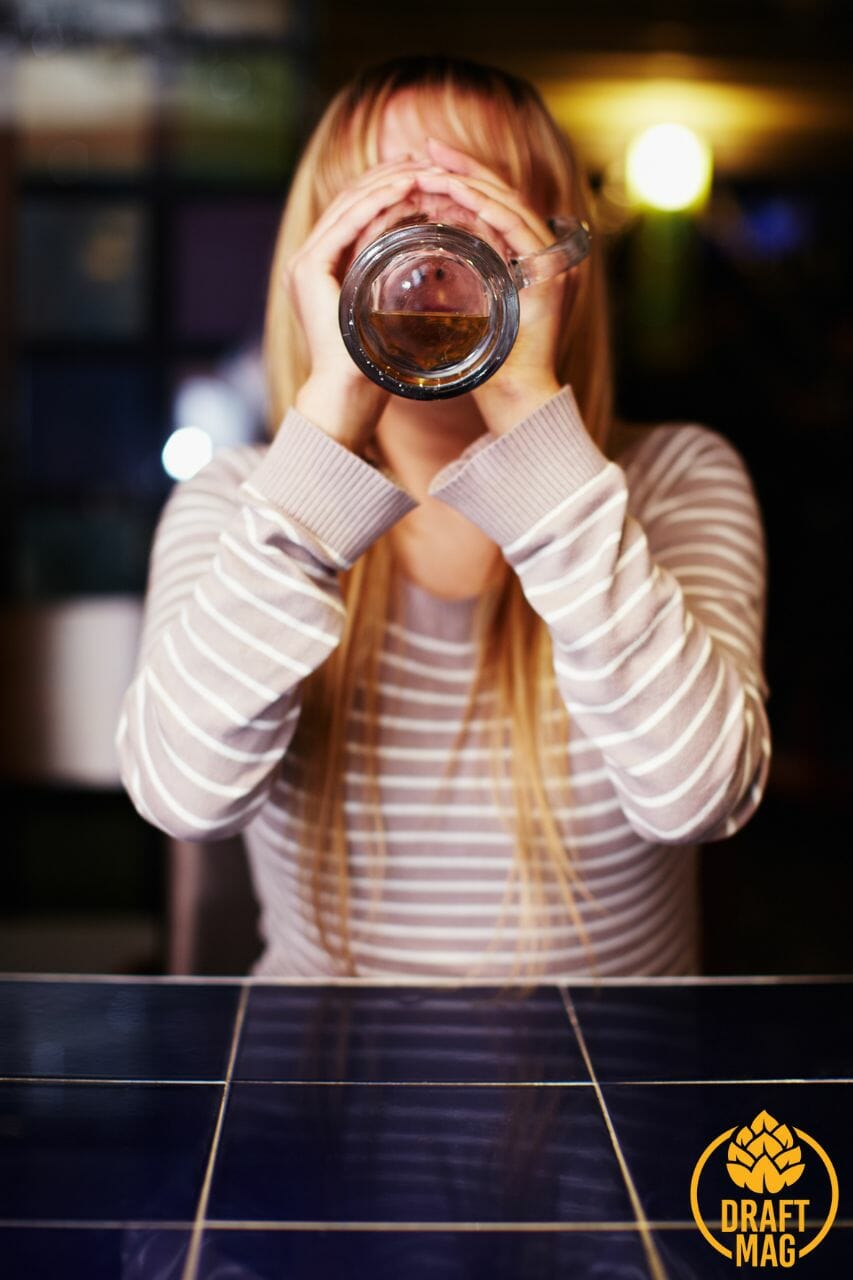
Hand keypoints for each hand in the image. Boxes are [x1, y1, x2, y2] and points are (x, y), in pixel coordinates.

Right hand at [283, 160, 423, 451]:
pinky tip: (403, 188)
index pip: (354, 212)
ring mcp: (304, 262)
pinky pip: (346, 224)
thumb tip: (420, 246)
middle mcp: (307, 259)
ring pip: (348, 205)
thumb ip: (389, 275)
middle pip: (349, 200)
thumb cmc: (373, 363)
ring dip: (386, 182)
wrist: (347, 394)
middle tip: (424, 158)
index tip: (419, 171)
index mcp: (321, 266)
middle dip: (388, 174)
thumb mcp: (385, 307)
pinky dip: (376, 203)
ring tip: (420, 168)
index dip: (385, 186)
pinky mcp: (309, 269)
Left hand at [415, 137, 579, 433]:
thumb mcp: (468, 305)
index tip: (426, 159)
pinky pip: (518, 232)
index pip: (493, 203)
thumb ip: (462, 270)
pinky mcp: (550, 277)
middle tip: (426, 148)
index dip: (462, 176)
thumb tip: (430, 236)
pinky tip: (460, 196)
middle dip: (463, 168)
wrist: (516, 398)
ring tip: (434, 169)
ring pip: (510, 206)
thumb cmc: (488, 362)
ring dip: (471, 184)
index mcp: (525, 254)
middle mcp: (543, 252)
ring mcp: (550, 262)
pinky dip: (489, 211)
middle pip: (502, 195)